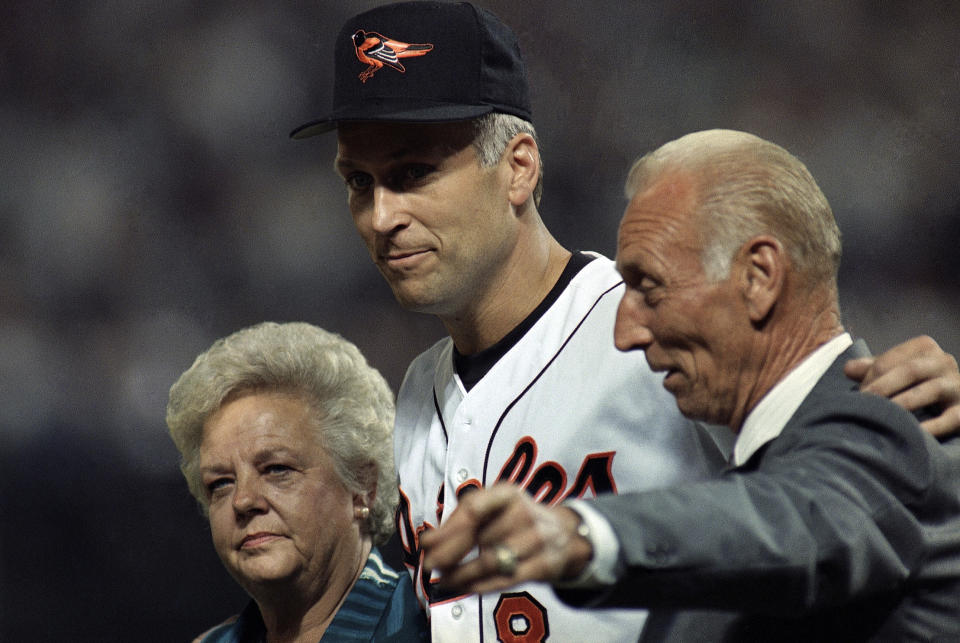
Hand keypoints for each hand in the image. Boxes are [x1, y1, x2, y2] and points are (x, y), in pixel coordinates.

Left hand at [420, 483, 591, 594]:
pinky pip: (507, 579)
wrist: (566, 535)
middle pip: (479, 537)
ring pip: (490, 561)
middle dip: (449, 555)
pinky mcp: (545, 564)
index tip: (426, 544)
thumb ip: (462, 521)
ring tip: (445, 580)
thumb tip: (427, 542)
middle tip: (430, 567)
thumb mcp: (495, 509)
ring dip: (462, 574)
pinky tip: (466, 587)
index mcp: (508, 494)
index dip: (447, 528)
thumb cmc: (517, 521)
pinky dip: (481, 585)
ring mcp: (537, 539)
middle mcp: (524, 513)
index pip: (473, 508)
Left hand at [845, 335, 959, 436]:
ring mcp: (958, 385)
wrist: (955, 398)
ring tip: (882, 417)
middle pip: (909, 371)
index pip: (891, 359)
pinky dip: (930, 427)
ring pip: (928, 391)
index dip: (871, 376)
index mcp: (924, 347)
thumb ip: (873, 368)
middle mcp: (944, 361)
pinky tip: (912, 433)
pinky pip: (949, 418)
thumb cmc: (917, 382)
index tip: (858, 394)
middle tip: (863, 404)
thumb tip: (848, 369)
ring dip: (902, 404)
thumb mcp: (896, 370)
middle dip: (882, 387)